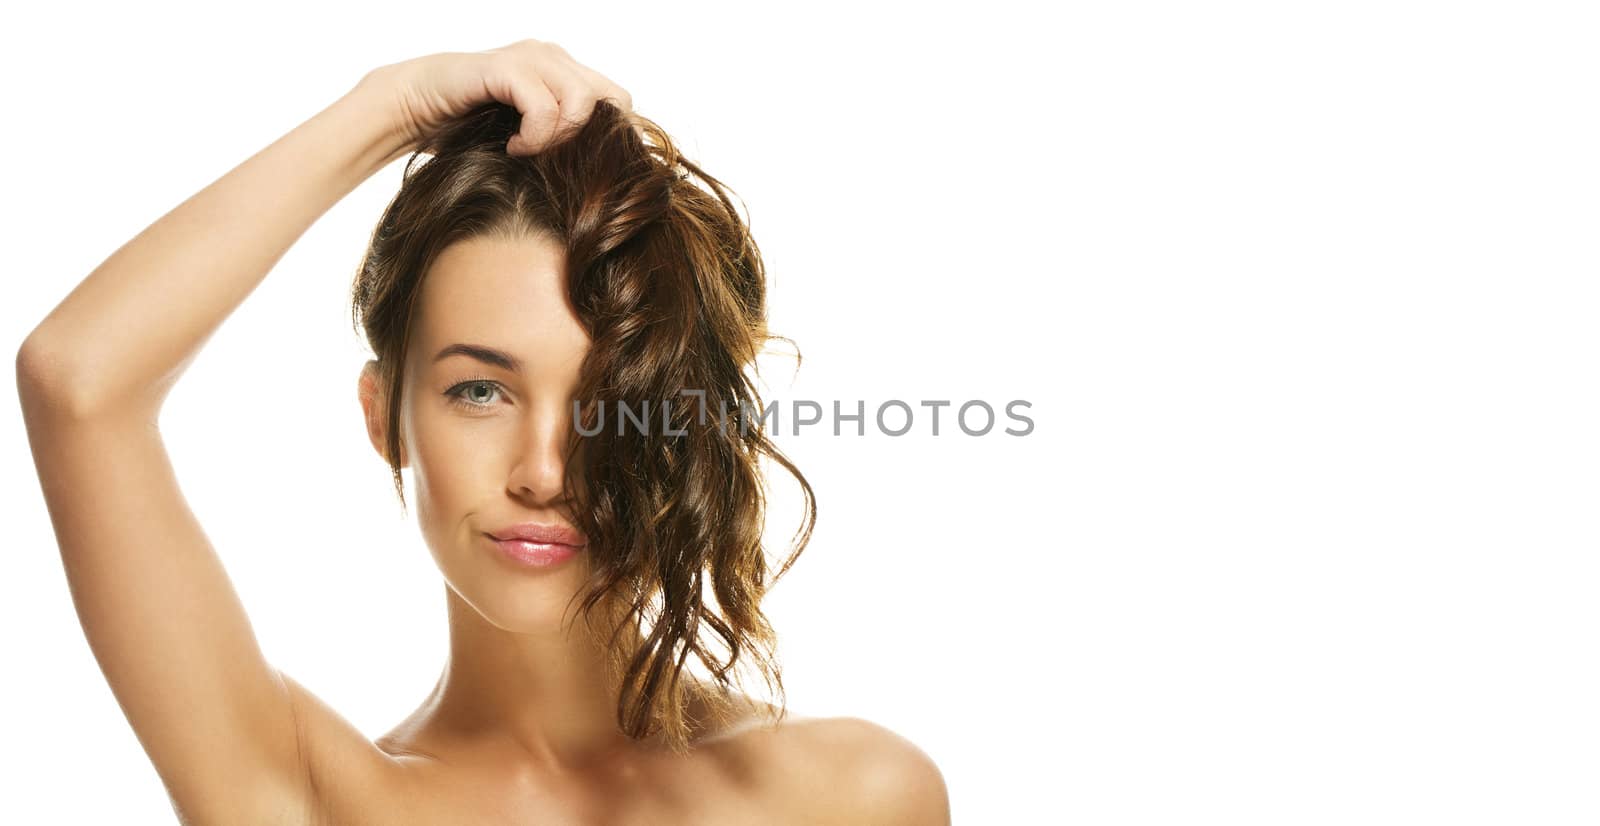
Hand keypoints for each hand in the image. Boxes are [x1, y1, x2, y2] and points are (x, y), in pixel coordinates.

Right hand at [366, 39, 632, 156]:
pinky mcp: (505, 67)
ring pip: (582, 101)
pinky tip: (513, 147)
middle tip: (560, 162)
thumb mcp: (529, 141)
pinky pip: (543, 105)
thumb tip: (607, 185)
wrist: (413, 108)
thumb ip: (563, 146)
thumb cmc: (470, 130)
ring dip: (560, 138)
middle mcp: (554, 58)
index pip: (619, 100)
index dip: (614, 137)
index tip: (589, 170)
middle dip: (592, 140)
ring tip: (529, 153)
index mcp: (565, 72)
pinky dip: (534, 135)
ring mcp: (531, 58)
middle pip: (612, 99)